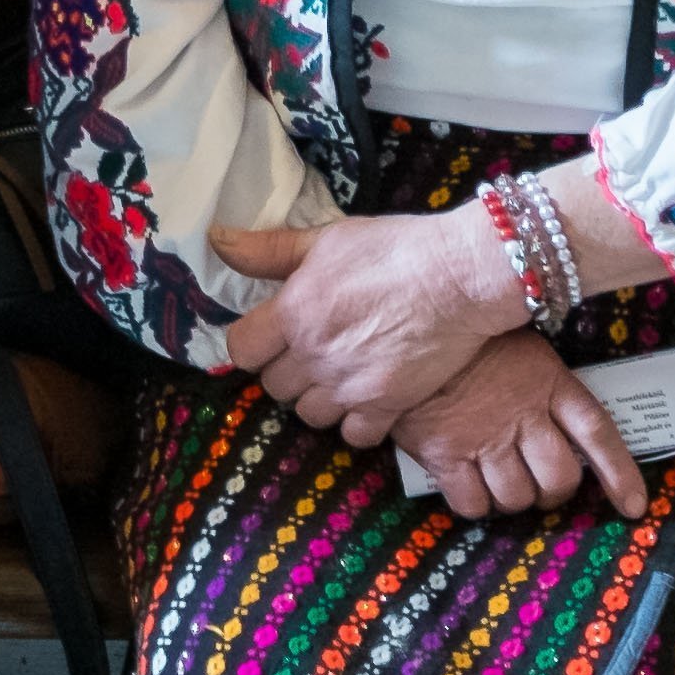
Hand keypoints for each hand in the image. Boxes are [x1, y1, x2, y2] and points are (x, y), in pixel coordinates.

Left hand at [216, 207, 516, 445]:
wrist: (460, 276)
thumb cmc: (393, 249)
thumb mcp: (325, 238)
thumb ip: (268, 249)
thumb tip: (215, 240)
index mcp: (293, 312)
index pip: (241, 350)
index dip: (253, 344)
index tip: (271, 336)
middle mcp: (314, 355)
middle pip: (274, 386)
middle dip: (286, 370)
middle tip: (311, 351)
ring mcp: (349, 386)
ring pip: (308, 415)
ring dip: (317, 399)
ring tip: (338, 376)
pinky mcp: (387, 406)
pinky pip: (353, 435)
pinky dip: (355, 423)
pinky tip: (367, 400)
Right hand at [383, 334, 650, 519]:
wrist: (405, 335)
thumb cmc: (468, 345)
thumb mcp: (522, 350)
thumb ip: (546, 387)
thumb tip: (567, 431)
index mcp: (549, 383)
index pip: (598, 433)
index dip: (619, 474)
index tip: (633, 506)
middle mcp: (524, 415)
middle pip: (559, 478)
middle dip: (555, 493)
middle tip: (541, 488)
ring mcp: (484, 437)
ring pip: (518, 497)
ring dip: (514, 501)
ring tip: (502, 485)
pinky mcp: (445, 455)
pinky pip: (473, 504)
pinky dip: (477, 506)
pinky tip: (471, 488)